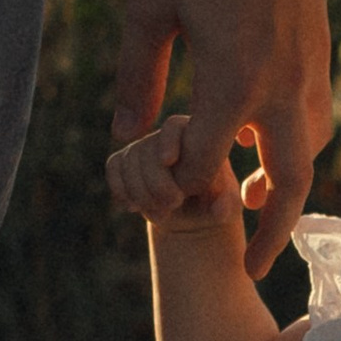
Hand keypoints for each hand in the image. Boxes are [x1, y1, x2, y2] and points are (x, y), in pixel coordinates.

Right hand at [106, 111, 239, 237]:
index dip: (168, 140)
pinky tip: (132, 207)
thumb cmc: (214, 204)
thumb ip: (226, 205)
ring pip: (129, 159)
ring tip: (160, 213)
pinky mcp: (126, 161)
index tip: (169, 161)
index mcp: (195, 136)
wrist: (189, 215)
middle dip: (155, 180)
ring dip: (140, 191)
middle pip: (148, 146)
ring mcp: (144, 147)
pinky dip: (120, 188)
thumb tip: (221, 210)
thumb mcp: (226, 207)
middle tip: (173, 204)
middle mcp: (167, 137)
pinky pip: (114, 167)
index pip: (175, 125)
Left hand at [111, 0, 331, 273]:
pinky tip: (264, 136)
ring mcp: (310, 67)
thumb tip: (125, 138)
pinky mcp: (319, 48)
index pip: (208, 168)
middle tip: (257, 268)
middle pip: (288, 184)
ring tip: (254, 200)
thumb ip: (138, 77)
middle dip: (272, 232)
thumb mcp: (148, 4)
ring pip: (310, 151)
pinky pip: (315, 116)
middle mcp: (283, 84)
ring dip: (287, 184)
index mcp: (235, 79)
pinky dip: (296, 142)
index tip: (155, 189)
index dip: (179, 188)